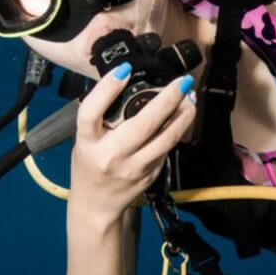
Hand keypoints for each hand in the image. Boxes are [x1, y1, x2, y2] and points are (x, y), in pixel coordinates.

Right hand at [69, 64, 196, 224]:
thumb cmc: (90, 164)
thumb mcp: (85, 140)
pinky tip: (184, 116)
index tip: (125, 69)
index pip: (91, 112)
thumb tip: (129, 82)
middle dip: (166, 99)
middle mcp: (110, 156)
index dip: (107, 89)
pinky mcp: (149, 175)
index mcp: (87, 143)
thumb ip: (102, 118)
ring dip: (183, 116)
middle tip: (181, 81)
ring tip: (190, 96)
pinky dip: (178, 129)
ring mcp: (133, 168)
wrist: (97, 205)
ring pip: (165, 139)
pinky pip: (167, 148)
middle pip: (142, 124)